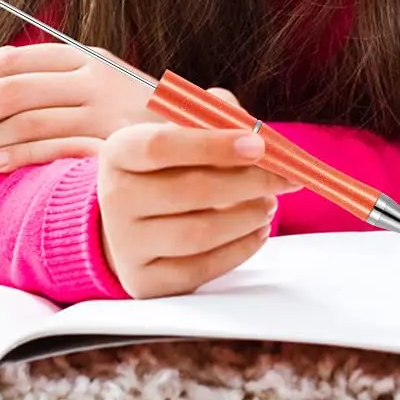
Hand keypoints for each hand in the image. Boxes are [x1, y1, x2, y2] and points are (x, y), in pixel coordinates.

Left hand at [0, 41, 159, 173]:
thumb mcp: (94, 83)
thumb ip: (35, 73)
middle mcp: (98, 79)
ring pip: (23, 121)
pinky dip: (17, 155)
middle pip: (10, 89)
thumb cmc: (139, 117)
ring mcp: (107, 112)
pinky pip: (50, 148)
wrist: (203, 143)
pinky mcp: (112, 146)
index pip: (15, 60)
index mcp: (90, 58)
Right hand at [97, 107, 301, 299]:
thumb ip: (221, 118)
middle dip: (249, 182)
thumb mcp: (189, 130)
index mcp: (121, 151)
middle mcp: (115, 198)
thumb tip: (257, 131)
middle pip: (187, 190)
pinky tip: (257, 231)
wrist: (136, 218)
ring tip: (269, 204)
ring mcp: (126, 244)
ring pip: (197, 233)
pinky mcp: (145, 281)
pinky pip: (200, 269)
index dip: (214, 144)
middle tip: (284, 178)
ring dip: (246, 217)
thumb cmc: (175, 165)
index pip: (161, 146)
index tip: (259, 145)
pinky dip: (239, 249)